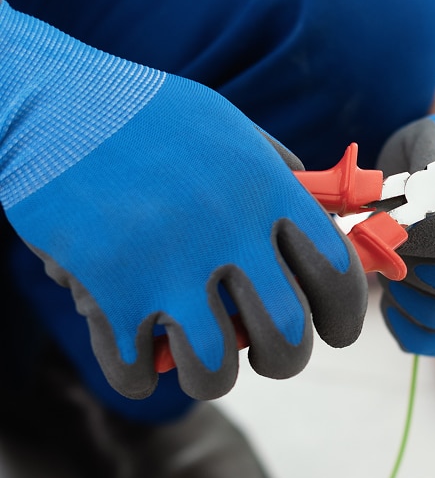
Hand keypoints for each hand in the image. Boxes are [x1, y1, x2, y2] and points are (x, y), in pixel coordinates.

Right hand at [0, 1, 366, 399]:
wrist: (46, 101)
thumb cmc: (149, 118)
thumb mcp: (232, 129)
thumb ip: (282, 178)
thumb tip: (331, 224)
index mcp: (267, 189)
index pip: (338, 274)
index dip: (346, 315)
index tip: (336, 332)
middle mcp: (228, 231)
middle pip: (288, 338)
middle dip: (285, 360)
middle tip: (267, 354)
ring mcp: (168, 266)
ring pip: (215, 371)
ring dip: (210, 375)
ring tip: (198, 358)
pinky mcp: (110, 293)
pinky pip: (136, 374)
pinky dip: (136, 376)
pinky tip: (135, 352)